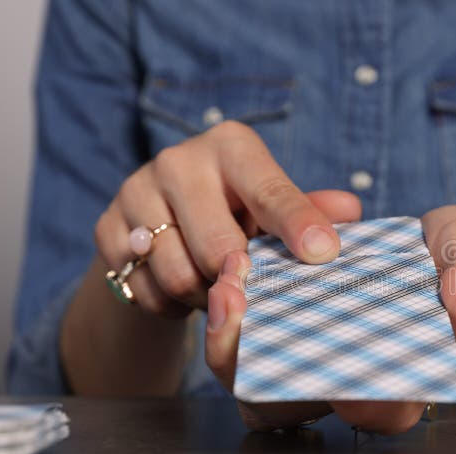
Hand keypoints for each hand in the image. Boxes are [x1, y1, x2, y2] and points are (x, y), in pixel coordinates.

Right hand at [94, 120, 351, 315]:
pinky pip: (144, 289)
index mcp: (231, 147)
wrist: (161, 222)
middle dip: (239, 279)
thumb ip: (309, 210)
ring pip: (179, 275)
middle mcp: (179, 161)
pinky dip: (170, 303)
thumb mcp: (274, 206)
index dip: (297, 225)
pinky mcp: (105, 227)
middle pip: (218, 246)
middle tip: (249, 287)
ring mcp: (135, 191)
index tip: (322, 255)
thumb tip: (350, 211)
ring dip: (205, 296)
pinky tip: (182, 289)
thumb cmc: (238, 210)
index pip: (269, 191)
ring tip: (216, 287)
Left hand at [206, 205, 455, 434]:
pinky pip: (248, 334)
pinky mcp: (288, 323)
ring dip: (230, 338)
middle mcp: (347, 379)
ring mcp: (311, 355)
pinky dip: (236, 307)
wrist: (437, 251)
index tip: (335, 367)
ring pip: (254, 379)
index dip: (354, 403)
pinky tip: (239, 260)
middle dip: (251, 366)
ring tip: (230, 277)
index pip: (377, 413)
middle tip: (238, 299)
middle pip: (289, 407)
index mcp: (402, 381)